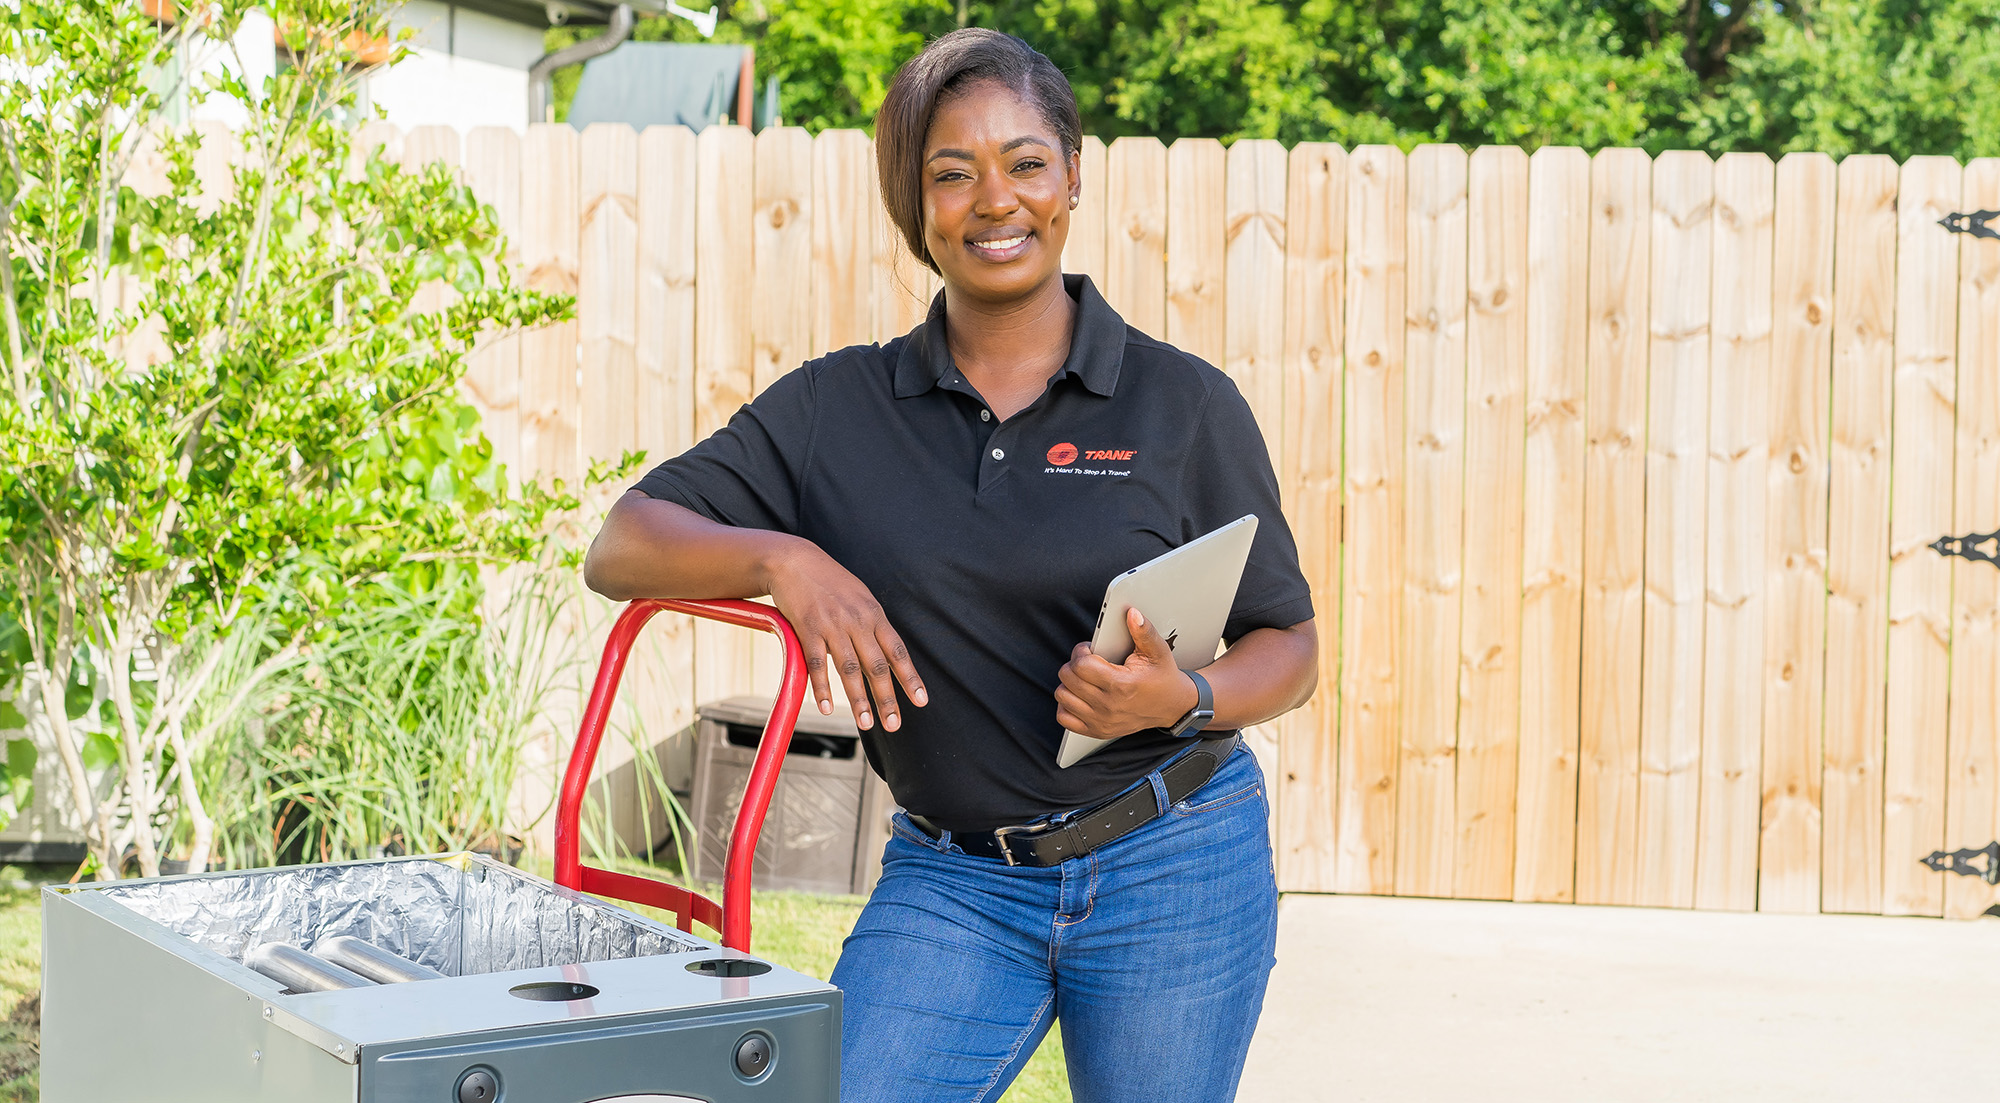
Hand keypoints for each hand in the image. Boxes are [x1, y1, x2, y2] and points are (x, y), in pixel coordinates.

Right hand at [763, 542, 926, 731]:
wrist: (794, 560)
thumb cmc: (829, 581)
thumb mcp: (860, 597)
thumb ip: (872, 624)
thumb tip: (885, 652)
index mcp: (874, 615)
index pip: (897, 651)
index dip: (910, 678)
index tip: (921, 701)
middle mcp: (857, 622)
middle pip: (876, 666)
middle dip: (887, 698)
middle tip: (893, 725)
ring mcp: (832, 626)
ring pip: (849, 669)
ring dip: (858, 699)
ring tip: (865, 723)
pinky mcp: (807, 629)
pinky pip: (817, 663)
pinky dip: (822, 687)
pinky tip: (827, 707)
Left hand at [1054, 607, 1198, 738]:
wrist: (1172, 707)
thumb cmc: (1163, 678)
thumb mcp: (1158, 651)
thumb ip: (1144, 631)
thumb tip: (1132, 614)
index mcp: (1121, 685)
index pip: (1081, 665)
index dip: (1081, 651)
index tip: (1088, 649)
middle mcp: (1108, 705)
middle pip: (1068, 678)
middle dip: (1073, 664)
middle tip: (1087, 661)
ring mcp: (1101, 721)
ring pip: (1062, 696)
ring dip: (1068, 683)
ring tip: (1084, 677)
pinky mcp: (1097, 730)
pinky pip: (1064, 718)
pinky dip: (1067, 704)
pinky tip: (1079, 695)